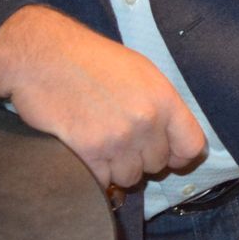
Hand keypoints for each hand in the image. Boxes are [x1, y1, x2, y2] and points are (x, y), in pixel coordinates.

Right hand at [0, 5, 206, 190]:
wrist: (46, 57)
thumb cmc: (93, 60)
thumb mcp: (141, 72)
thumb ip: (159, 105)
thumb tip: (169, 137)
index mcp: (164, 98)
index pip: (192, 146)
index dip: (181, 156)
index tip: (171, 157)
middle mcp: (146, 120)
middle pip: (158, 165)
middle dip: (142, 158)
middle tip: (123, 142)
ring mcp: (118, 138)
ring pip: (130, 177)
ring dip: (118, 169)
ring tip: (104, 146)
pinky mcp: (88, 152)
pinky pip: (103, 182)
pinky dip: (95, 174)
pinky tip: (87, 154)